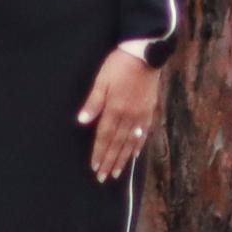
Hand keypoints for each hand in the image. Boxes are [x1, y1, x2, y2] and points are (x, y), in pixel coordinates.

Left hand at [77, 48, 159, 181]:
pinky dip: (138, 145)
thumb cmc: (119, 65)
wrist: (145, 54)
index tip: (95, 167)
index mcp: (114, 109)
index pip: (104, 136)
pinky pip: (143, 133)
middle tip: (103, 177)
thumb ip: (93, 102)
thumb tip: (82, 121)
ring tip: (117, 173)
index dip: (99, 152)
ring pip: (130, 142)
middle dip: (109, 161)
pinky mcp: (149, 110)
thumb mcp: (102, 80)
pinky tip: (134, 155)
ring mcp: (140, 115)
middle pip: (117, 143)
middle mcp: (128, 116)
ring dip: (122, 158)